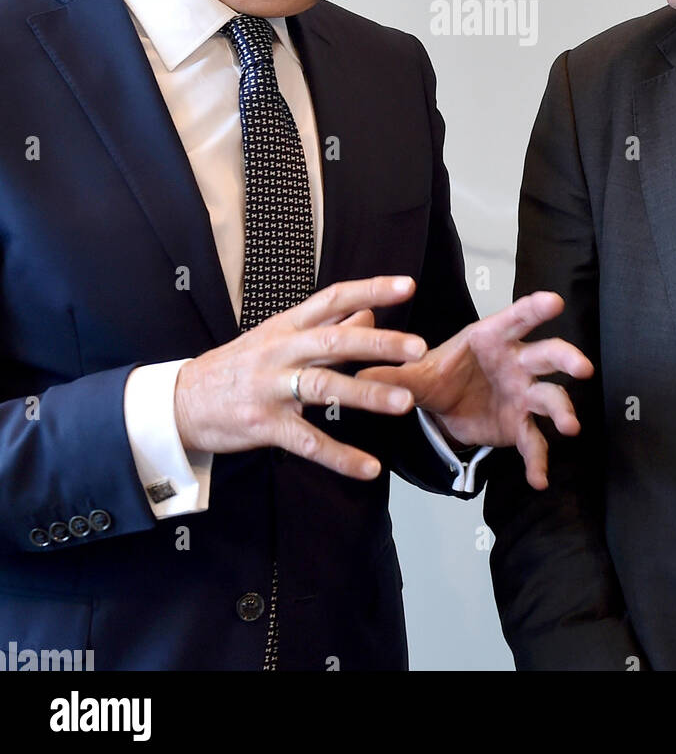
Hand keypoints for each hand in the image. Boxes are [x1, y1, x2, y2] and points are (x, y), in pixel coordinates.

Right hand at [173, 276, 424, 479]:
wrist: (179, 402)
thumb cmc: (237, 367)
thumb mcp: (278, 337)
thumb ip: (326, 326)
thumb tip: (369, 312)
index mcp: (286, 324)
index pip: (333, 298)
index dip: (371, 290)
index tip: (408, 285)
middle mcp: (281, 350)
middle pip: (335, 340)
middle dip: (379, 343)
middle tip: (418, 347)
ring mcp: (271, 388)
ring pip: (325, 387)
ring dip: (367, 394)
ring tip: (404, 402)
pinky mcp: (264, 425)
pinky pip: (307, 441)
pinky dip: (339, 456)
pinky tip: (368, 468)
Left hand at [359, 291, 593, 489]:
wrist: (442, 407)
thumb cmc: (436, 374)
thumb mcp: (414, 375)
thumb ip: (392, 374)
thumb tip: (357, 371)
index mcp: (490, 337)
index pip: (515, 318)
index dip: (535, 309)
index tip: (555, 301)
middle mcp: (515, 361)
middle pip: (546, 354)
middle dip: (565, 358)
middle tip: (581, 367)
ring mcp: (523, 393)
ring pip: (551, 397)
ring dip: (563, 410)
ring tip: (570, 427)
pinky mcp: (520, 425)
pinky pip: (534, 442)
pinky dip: (538, 461)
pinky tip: (539, 480)